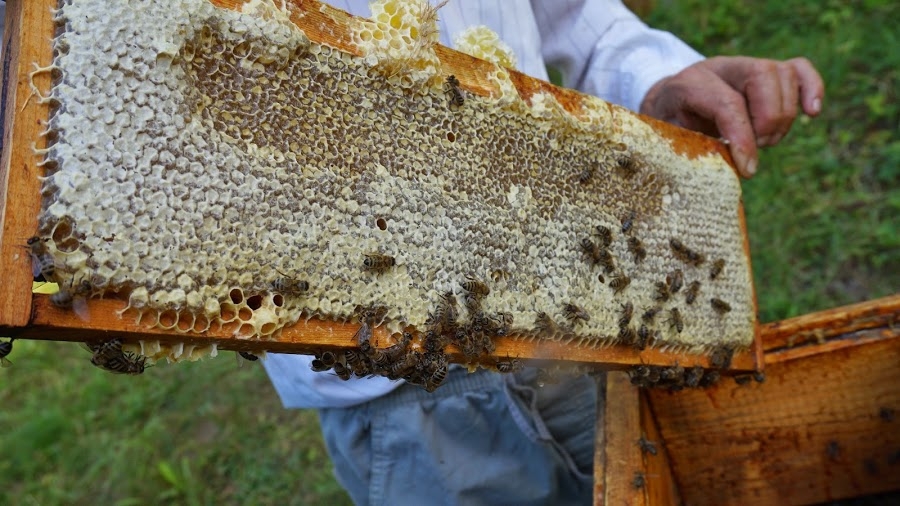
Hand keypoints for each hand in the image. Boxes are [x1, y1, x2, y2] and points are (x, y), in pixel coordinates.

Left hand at [639, 56, 823, 177]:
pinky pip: (799, 69)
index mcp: (690, 83)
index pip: (727, 103)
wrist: (667, 103)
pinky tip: (812, 113)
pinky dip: (811, 88)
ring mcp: (747, 66)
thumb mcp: (668, 142)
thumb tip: (721, 177)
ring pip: (783, 75)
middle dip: (765, 121)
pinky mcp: (768, 72)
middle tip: (754, 151)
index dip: (742, 138)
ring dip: (783, 116)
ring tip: (764, 141)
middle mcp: (722, 67)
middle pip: (762, 77)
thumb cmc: (669, 127)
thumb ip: (692, 153)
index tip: (747, 168)